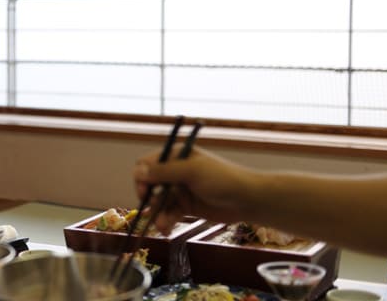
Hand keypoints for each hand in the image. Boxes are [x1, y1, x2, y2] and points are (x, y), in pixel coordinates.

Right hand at [133, 146, 256, 233]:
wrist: (248, 200)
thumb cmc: (222, 179)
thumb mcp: (192, 172)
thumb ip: (164, 171)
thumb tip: (138, 172)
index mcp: (176, 156)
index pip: (147, 163)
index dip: (142, 177)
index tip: (143, 190)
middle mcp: (175, 172)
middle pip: (149, 184)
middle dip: (148, 199)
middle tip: (151, 210)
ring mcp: (180, 190)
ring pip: (158, 202)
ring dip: (158, 214)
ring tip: (163, 226)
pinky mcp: (186, 206)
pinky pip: (169, 213)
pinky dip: (166, 221)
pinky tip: (167, 230)